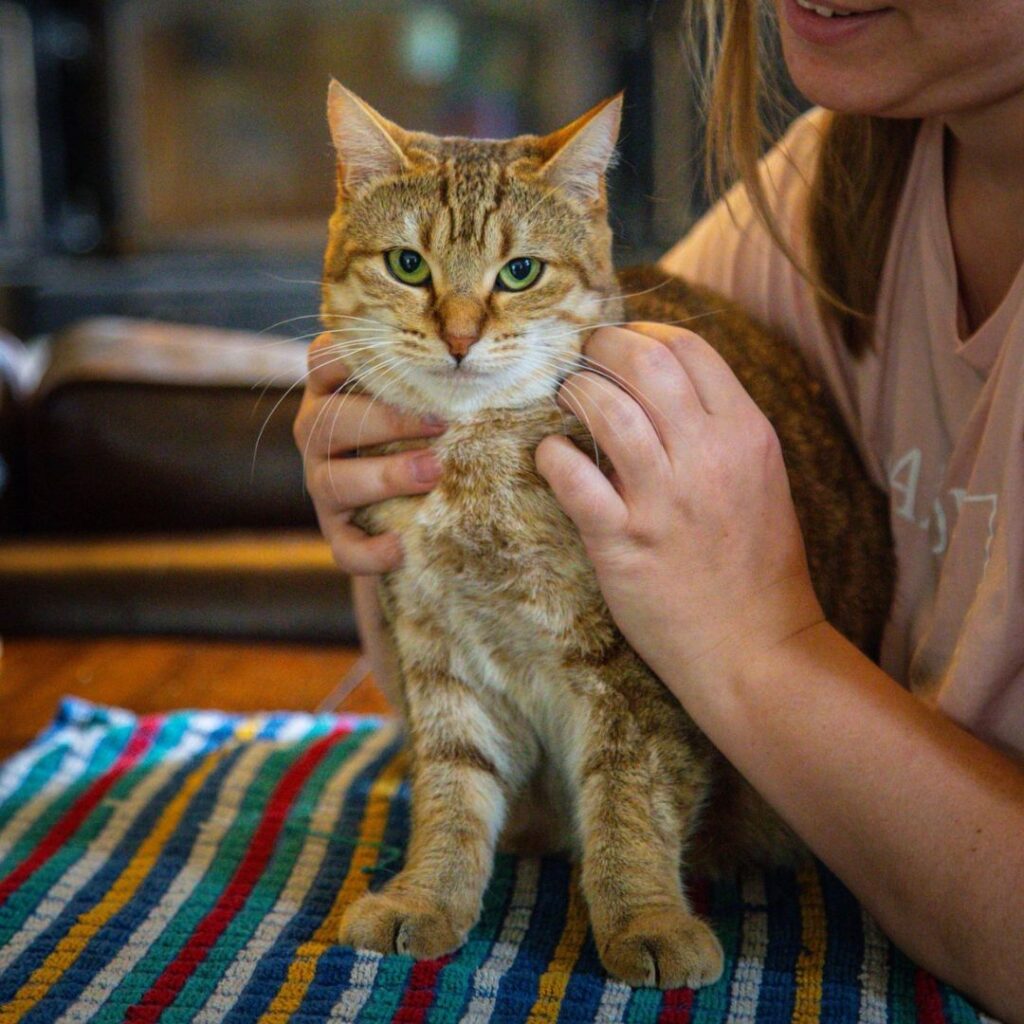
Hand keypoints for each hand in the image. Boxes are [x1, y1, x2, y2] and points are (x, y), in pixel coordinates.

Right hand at [293, 332, 445, 573]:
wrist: (408, 501)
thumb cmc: (423, 428)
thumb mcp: (422, 395)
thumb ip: (436, 373)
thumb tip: (499, 343)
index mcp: (334, 390)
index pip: (325, 361)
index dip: (357, 358)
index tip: (410, 361)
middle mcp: (319, 433)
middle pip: (328, 421)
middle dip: (385, 420)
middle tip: (440, 423)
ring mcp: (322, 483)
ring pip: (332, 481)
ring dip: (384, 476)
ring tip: (434, 473)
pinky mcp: (336, 531)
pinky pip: (343, 546)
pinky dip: (370, 550)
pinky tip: (401, 547)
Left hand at [535, 323, 824, 697]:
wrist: (756, 650)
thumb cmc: (758, 566)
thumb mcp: (761, 480)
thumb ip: (719, 430)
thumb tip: (662, 387)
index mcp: (746, 434)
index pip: (688, 347)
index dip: (643, 332)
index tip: (619, 346)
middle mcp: (708, 455)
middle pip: (644, 360)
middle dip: (601, 347)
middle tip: (581, 361)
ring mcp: (664, 498)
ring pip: (605, 407)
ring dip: (573, 393)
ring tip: (564, 401)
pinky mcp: (624, 542)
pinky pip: (573, 477)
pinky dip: (552, 455)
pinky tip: (551, 455)